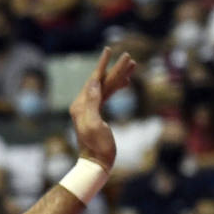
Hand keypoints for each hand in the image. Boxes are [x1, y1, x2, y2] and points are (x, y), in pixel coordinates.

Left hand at [70, 46, 137, 170]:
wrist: (96, 162)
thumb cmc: (96, 146)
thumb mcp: (93, 123)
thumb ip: (92, 103)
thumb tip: (93, 82)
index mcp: (81, 104)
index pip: (94, 79)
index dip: (103, 64)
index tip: (110, 50)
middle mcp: (84, 104)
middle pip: (102, 81)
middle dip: (116, 68)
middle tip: (128, 56)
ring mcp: (91, 109)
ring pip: (107, 87)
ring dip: (119, 76)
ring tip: (132, 65)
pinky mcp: (98, 114)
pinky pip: (108, 96)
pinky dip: (117, 88)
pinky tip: (124, 82)